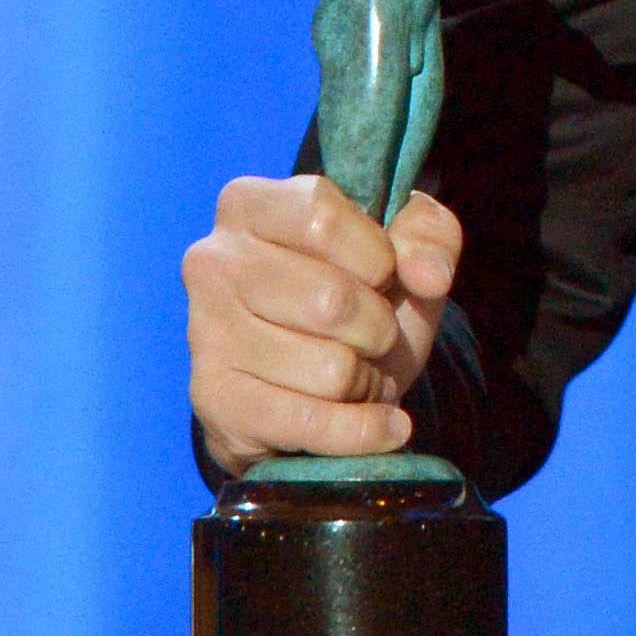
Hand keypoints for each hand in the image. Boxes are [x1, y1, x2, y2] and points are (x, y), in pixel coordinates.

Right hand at [186, 176, 463, 473]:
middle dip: (378, 330)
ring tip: (355, 374)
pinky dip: (364, 431)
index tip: (380, 276)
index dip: (376, 256)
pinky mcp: (214, 400)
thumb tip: (428, 275)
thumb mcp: (404, 252)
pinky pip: (310, 423)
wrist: (314, 387)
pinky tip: (381, 424)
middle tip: (372, 338)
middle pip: (332, 301)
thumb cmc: (358, 301)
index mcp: (248, 204)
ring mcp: (205, 332)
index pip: (323, 218)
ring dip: (367, 381)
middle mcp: (212, 260)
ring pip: (330, 369)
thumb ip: (430, 234)